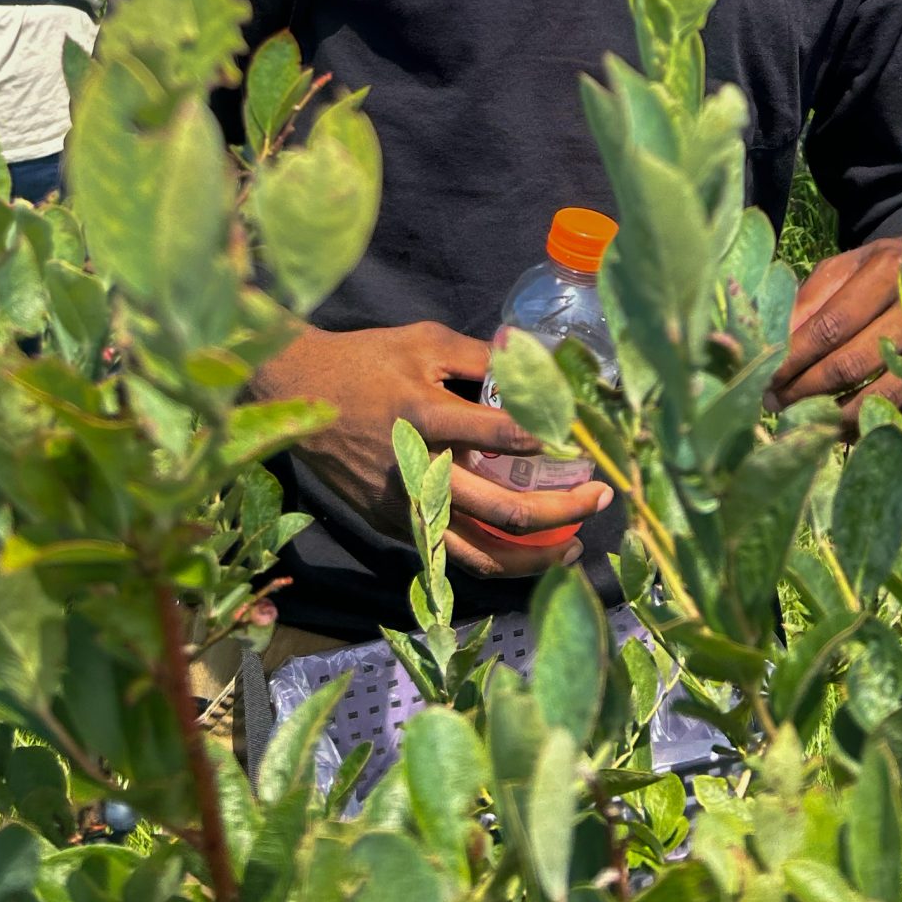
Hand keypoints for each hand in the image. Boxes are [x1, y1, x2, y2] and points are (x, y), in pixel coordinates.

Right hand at [251, 319, 611, 578]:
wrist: (300, 396)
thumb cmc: (366, 361)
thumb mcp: (424, 341)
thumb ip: (481, 356)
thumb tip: (536, 359)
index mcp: (427, 417)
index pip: (503, 437)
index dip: (552, 441)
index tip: (586, 441)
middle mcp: (419, 472)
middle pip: (504, 510)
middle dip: (563, 508)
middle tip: (601, 495)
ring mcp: (406, 509)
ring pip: (481, 554)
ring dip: (536, 556)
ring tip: (576, 549)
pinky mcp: (395, 526)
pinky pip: (453, 554)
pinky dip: (495, 559)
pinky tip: (527, 552)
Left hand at [770, 226, 901, 414]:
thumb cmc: (893, 265)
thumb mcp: (852, 263)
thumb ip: (814, 297)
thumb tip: (776, 339)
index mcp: (889, 272)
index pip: (832, 325)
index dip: (795, 355)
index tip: (765, 374)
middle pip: (855, 364)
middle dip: (807, 389)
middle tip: (775, 403)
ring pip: (884, 396)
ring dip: (837, 415)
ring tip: (804, 420)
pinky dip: (875, 424)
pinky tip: (844, 427)